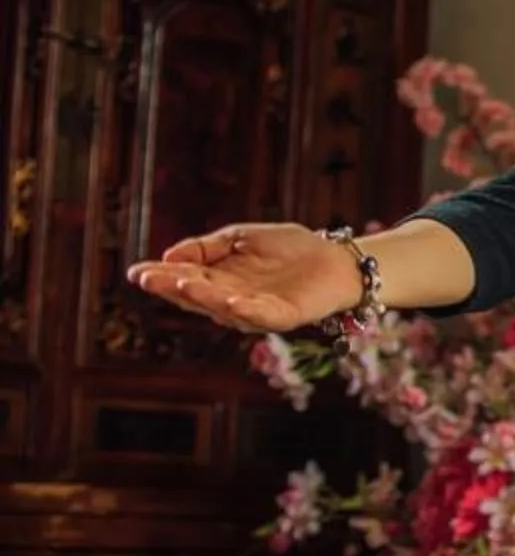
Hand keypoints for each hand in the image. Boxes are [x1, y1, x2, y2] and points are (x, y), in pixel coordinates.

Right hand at [127, 224, 360, 334]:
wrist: (337, 258)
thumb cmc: (290, 248)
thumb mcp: (241, 238)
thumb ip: (207, 247)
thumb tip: (168, 255)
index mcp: (219, 282)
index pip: (184, 280)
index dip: (160, 277)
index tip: (137, 272)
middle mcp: (232, 301)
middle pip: (197, 296)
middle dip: (172, 287)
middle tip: (149, 279)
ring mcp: (256, 311)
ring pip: (223, 307)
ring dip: (203, 297)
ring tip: (181, 284)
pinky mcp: (283, 317)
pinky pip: (261, 315)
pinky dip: (246, 309)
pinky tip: (230, 300)